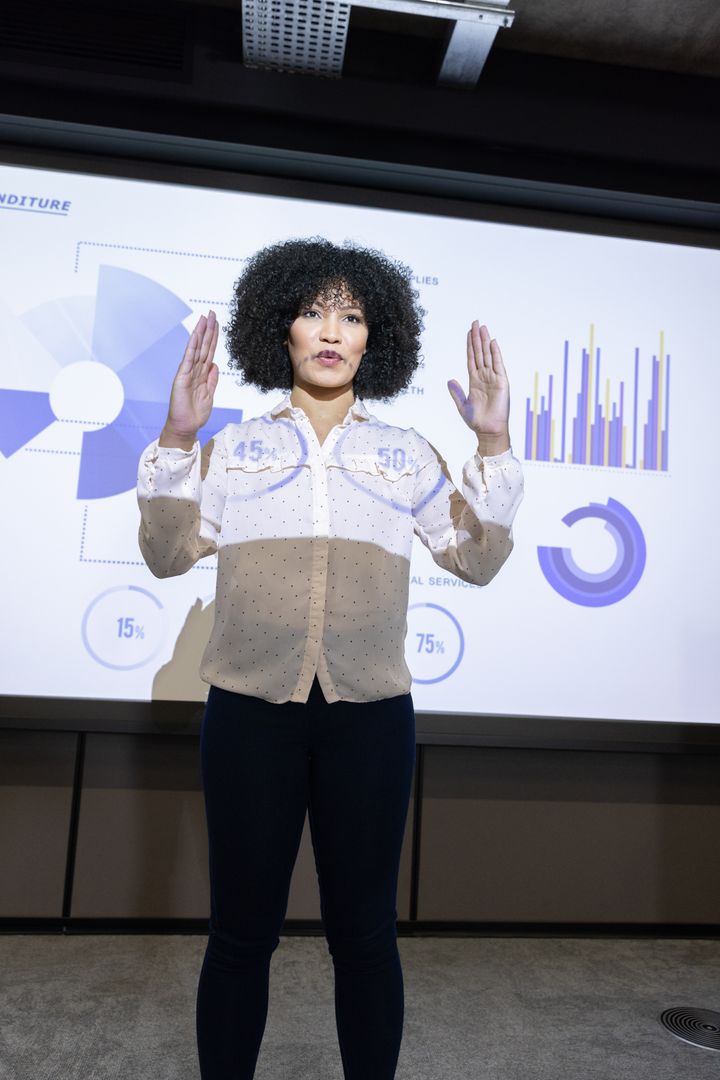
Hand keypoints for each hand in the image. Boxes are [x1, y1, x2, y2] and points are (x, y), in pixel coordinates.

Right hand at [160, 311, 219, 448]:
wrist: (186, 426)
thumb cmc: (195, 413)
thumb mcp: (209, 395)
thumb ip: (212, 380)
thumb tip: (215, 365)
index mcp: (202, 374)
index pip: (209, 352)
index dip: (213, 338)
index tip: (217, 323)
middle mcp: (194, 370)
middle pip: (203, 346)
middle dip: (208, 329)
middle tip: (212, 313)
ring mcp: (188, 372)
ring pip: (196, 349)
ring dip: (200, 333)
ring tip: (204, 318)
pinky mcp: (182, 377)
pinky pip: (189, 359)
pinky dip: (192, 347)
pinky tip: (195, 335)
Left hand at [447, 322, 509, 447]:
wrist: (487, 430)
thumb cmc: (476, 420)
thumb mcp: (462, 405)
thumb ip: (456, 392)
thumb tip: (450, 380)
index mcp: (475, 381)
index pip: (472, 358)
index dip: (470, 345)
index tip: (469, 332)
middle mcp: (484, 377)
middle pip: (480, 353)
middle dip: (477, 338)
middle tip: (475, 322)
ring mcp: (493, 378)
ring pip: (488, 355)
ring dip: (485, 341)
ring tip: (483, 327)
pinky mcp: (501, 382)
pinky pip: (498, 365)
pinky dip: (496, 353)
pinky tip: (492, 342)